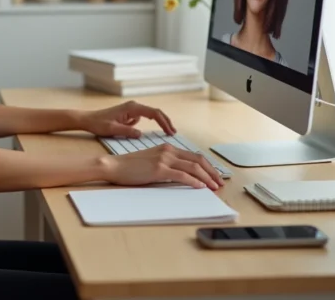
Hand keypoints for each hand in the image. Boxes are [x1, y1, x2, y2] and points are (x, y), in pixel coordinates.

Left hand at [80, 100, 175, 137]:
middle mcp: (133, 106)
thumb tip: (140, 134)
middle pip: (155, 112)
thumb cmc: (98, 124)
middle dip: (165, 121)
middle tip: (173, 132)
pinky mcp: (129, 114)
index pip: (153, 113)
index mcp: (132, 108)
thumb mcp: (113, 130)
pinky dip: (151, 123)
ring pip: (150, 114)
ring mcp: (132, 109)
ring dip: (159, 122)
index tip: (170, 132)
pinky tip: (154, 131)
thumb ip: (127, 131)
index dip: (164, 122)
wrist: (88, 120)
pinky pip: (143, 117)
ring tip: (168, 132)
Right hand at [101, 144, 222, 189]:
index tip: (214, 176)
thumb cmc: (130, 167)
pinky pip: (182, 175)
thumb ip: (167, 165)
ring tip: (214, 187)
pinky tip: (200, 187)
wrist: (115, 166)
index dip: (207, 167)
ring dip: (206, 178)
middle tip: (219, 183)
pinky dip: (194, 181)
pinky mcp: (159, 169)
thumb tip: (182, 176)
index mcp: (167, 147)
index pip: (194, 156)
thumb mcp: (152, 161)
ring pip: (193, 167)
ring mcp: (164, 159)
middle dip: (212, 172)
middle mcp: (168, 150)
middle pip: (197, 160)